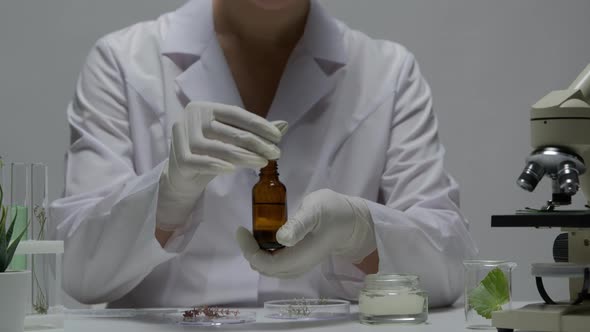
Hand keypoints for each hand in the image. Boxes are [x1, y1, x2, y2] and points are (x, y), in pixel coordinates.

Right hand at [157, 101, 287, 230]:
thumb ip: (253, 133)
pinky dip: (215, 165)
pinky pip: (199, 162)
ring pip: (216, 147)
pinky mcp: (178, 158)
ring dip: (241, 156)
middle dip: (255, 143)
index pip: (235, 114)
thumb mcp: (231, 141)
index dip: (258, 124)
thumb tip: (284, 124)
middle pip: (228, 131)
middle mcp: (191, 117)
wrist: (183, 177)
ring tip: (262, 163)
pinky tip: (232, 170)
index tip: (277, 137)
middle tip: (275, 153)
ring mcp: (181, 136)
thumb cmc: (210, 154)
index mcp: (205, 108)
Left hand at [236, 189, 376, 277]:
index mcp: (301, 255)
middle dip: (250, 251)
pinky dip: (265, 255)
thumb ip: (299, 224)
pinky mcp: (300, 262)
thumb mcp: (316, 210)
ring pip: (270, 269)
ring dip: (256, 254)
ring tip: (251, 234)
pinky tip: (264, 240)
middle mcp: (299, 266)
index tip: (242, 230)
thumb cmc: (333, 211)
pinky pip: (276, 265)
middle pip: (265, 269)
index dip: (250, 251)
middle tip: (244, 231)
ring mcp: (300, 266)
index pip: (267, 264)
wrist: (351, 222)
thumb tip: (281, 238)